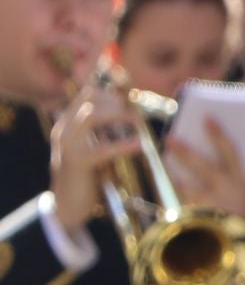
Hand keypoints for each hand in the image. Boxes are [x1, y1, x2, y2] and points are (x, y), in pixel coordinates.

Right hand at [47, 80, 141, 235]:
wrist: (69, 205)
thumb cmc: (90, 175)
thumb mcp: (99, 146)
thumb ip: (110, 130)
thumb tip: (135, 112)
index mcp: (70, 121)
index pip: (88, 92)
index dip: (110, 85)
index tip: (129, 79)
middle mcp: (65, 128)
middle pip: (89, 98)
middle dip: (117, 100)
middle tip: (137, 111)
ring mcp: (68, 144)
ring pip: (91, 116)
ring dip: (119, 115)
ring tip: (138, 123)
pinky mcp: (75, 163)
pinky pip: (100, 149)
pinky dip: (122, 145)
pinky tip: (139, 145)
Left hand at [167, 117, 244, 227]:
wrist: (239, 246)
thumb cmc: (238, 212)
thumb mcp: (240, 192)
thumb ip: (226, 173)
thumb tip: (201, 147)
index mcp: (242, 183)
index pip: (231, 153)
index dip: (218, 134)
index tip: (207, 117)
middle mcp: (228, 193)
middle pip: (204, 167)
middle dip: (186, 151)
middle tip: (170, 138)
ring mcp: (211, 206)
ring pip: (185, 185)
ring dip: (171, 171)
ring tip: (162, 160)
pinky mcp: (196, 218)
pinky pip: (178, 200)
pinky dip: (170, 189)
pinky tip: (163, 180)